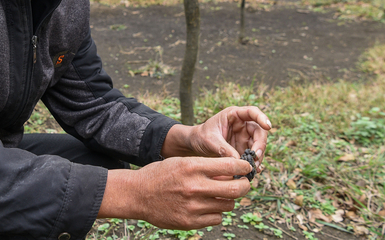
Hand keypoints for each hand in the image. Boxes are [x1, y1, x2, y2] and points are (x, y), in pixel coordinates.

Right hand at [99, 157, 252, 229]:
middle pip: (236, 189)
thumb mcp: (182, 162)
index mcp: (192, 166)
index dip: (243, 167)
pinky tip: (205, 206)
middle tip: (243, 184)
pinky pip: (216, 219)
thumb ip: (206, 168)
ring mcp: (193, 206)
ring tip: (217, 195)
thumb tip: (232, 173)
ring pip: (228, 205)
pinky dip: (215, 213)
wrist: (138, 194)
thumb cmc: (162, 174)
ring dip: (227, 199)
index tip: (246, 168)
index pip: (230, 166)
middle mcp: (195, 186)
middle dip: (244, 186)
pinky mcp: (190, 222)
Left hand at [162, 107, 270, 169]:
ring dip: (258, 157)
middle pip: (259, 132)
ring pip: (258, 145)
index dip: (262, 118)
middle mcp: (242, 125)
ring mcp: (244, 137)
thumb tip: (238, 162)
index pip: (252, 112)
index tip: (268, 126)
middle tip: (256, 157)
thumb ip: (224, 149)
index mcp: (234, 115)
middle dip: (260, 145)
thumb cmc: (201, 136)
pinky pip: (253, 156)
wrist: (195, 145)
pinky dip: (254, 163)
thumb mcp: (210, 140)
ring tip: (252, 168)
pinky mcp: (243, 149)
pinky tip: (252, 172)